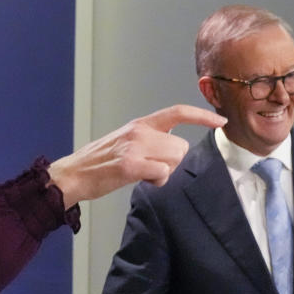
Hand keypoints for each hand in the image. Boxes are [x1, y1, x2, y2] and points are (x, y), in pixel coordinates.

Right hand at [47, 105, 226, 207]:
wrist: (72, 175)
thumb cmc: (99, 164)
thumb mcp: (126, 142)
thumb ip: (150, 141)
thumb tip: (174, 151)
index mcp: (140, 124)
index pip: (177, 112)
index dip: (202, 116)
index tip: (220, 121)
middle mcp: (140, 131)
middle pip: (180, 146)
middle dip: (173, 162)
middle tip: (152, 170)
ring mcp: (135, 147)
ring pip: (174, 159)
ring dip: (165, 173)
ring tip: (144, 175)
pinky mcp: (130, 165)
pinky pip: (162, 173)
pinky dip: (157, 181)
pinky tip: (142, 181)